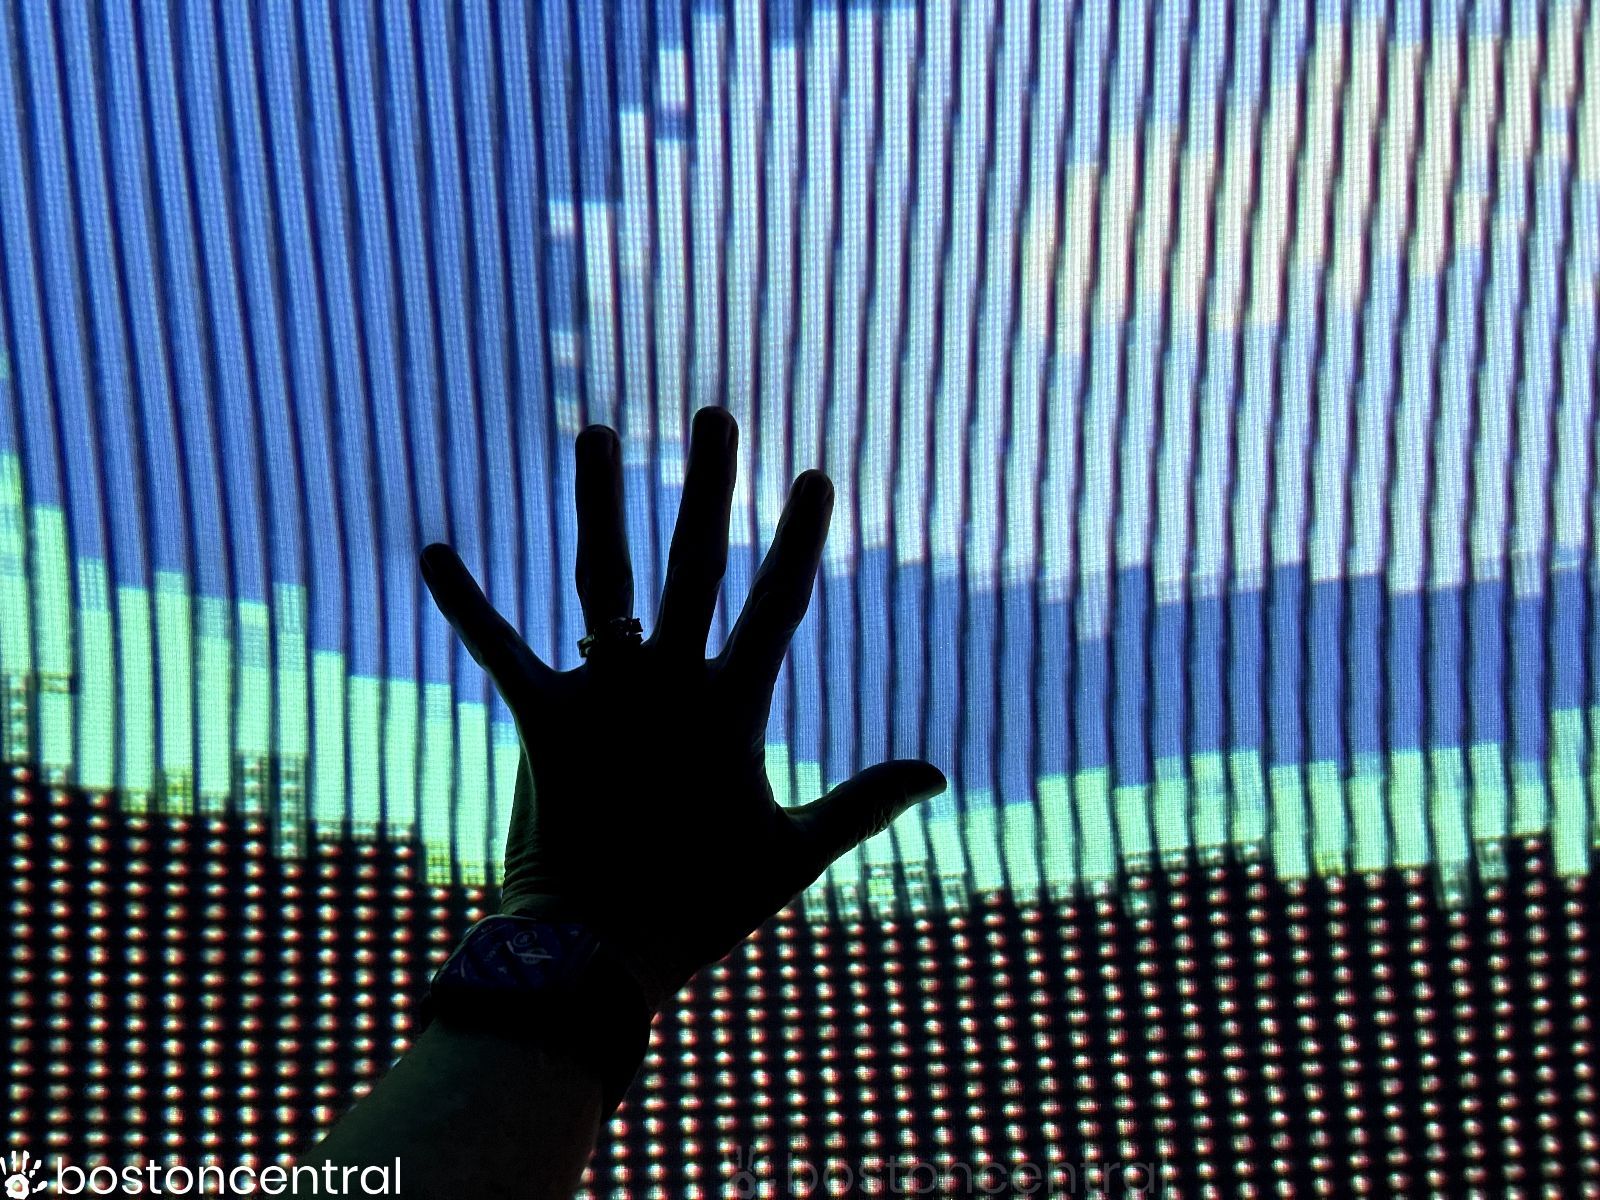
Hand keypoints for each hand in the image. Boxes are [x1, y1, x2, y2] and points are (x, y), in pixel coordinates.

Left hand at [419, 407, 946, 1006]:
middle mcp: (666, 685)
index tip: (812, 478)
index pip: (777, 607)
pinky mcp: (543, 722)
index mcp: (730, 710)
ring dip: (598, 504)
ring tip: (595, 434)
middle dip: (707, 487)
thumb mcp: (793, 854)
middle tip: (714, 416)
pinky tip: (433, 553)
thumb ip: (863, 803)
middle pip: (692, 566)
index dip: (796, 541)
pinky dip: (466, 604)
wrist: (598, 954)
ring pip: (601, 578)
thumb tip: (938, 775)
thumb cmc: (700, 908)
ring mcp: (603, 698)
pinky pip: (498, 651)